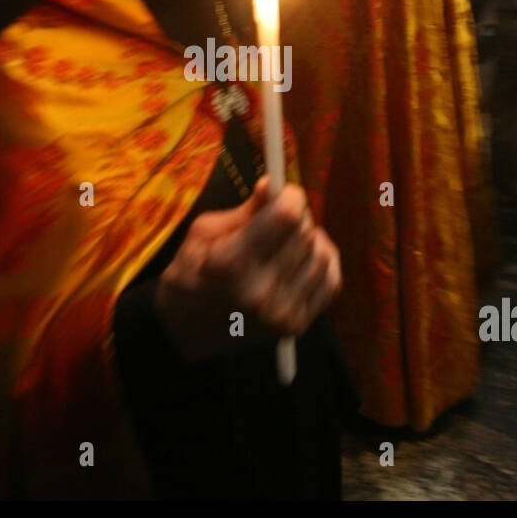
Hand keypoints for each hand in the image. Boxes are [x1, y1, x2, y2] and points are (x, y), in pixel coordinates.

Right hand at [154, 177, 340, 362]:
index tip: (282, 193)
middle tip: (279, 219)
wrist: (185, 332)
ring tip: (288, 242)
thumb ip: (245, 211)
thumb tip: (273, 185)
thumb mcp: (203, 233)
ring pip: (322, 254)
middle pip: (305, 232)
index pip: (285, 216)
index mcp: (229, 264)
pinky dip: (323, 263)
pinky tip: (303, 259)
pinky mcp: (296, 327)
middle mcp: (258, 292)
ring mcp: (280, 314)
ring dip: (310, 240)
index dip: (290, 196)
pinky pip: (331, 281)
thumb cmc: (189, 274)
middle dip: (296, 216)